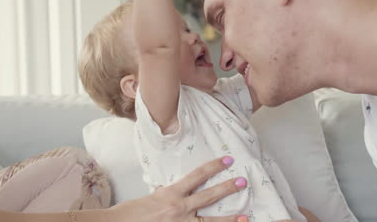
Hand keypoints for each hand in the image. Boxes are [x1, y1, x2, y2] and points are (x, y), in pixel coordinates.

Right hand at [110, 157, 247, 221]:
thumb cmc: (132, 214)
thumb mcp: (152, 198)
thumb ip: (170, 195)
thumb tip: (180, 192)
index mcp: (171, 194)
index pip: (197, 176)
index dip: (214, 166)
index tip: (228, 161)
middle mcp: (179, 209)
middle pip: (209, 197)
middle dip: (227, 189)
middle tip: (242, 182)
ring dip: (229, 220)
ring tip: (245, 217)